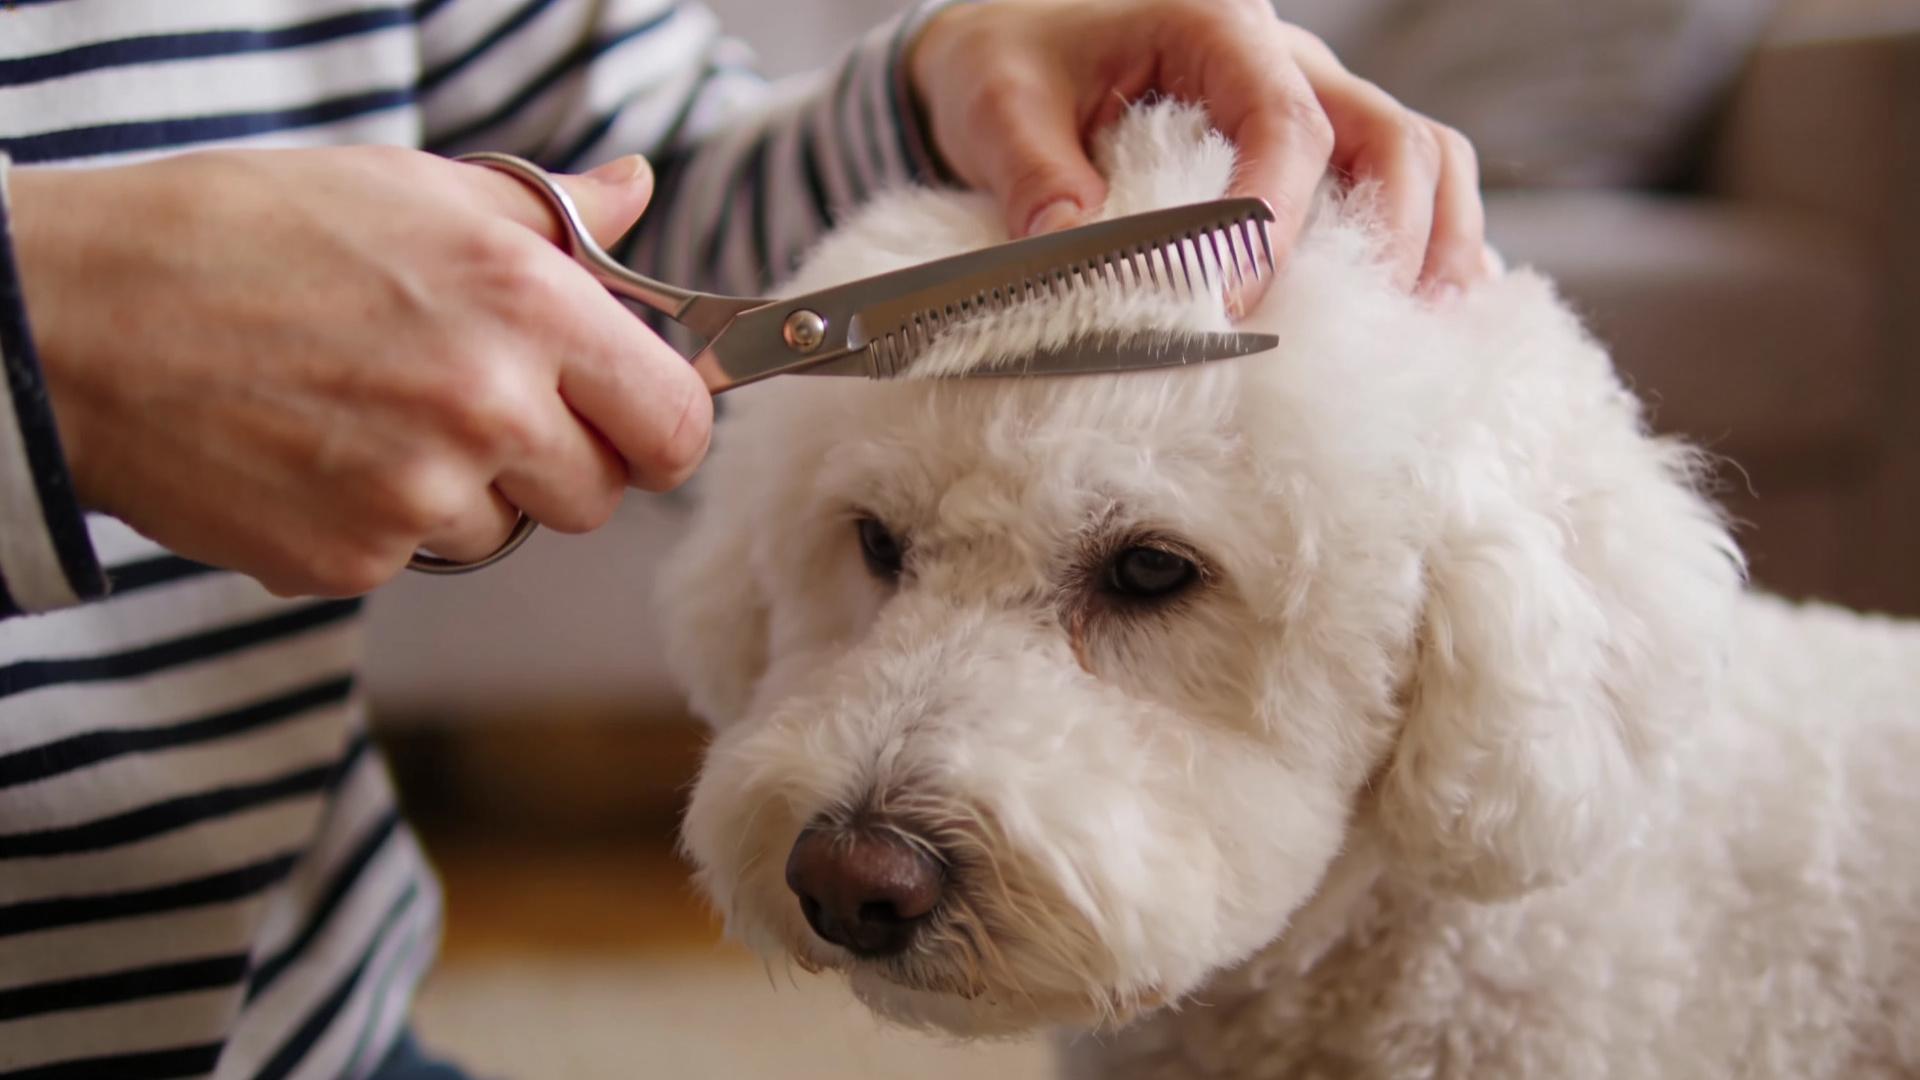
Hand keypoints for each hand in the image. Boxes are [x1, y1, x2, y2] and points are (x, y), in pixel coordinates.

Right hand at [11, 147, 710, 596]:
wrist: (81, 317)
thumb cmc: (247, 233)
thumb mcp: (412, 189)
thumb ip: (549, 216)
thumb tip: (634, 192)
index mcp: (526, 303)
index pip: (676, 423)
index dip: (660, 424)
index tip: (634, 416)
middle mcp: (489, 405)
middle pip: (602, 494)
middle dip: (562, 459)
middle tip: (483, 404)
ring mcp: (420, 495)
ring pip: (510, 532)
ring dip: (471, 492)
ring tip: (376, 414)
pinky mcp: (353, 560)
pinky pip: (417, 558)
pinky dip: (383, 522)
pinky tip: (322, 452)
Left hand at [908, 0, 1492, 296]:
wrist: (1017, 50)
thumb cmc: (1013, 66)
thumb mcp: (999, 104)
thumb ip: (1032, 173)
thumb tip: (1073, 250)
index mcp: (1215, 27)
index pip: (1285, 123)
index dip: (1272, 219)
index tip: (1235, 301)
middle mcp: (1286, 59)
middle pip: (1390, 135)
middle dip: (1392, 236)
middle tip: (1357, 330)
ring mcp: (1312, 102)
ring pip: (1420, 153)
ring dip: (1439, 239)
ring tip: (1431, 328)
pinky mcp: (1316, 148)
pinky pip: (1406, 181)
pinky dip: (1429, 244)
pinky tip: (1434, 313)